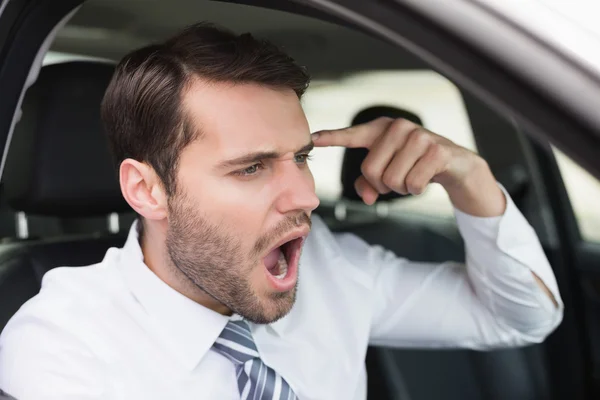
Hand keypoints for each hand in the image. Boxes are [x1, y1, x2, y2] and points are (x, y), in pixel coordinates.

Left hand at [312, 117, 505, 215]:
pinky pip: (412, 184)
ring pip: (391, 180)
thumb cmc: (418, 167)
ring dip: (402, 188)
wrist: (458, 167)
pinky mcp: (436, 150)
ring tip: (414, 176)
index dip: (333, 137)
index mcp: (382, 130)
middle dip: (382, 185)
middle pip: (370, 170)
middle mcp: (398, 127)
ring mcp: (419, 136)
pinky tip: (427, 178)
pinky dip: (416, 190)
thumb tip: (366, 196)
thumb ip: (369, 185)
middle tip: (398, 180)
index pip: (353, 135)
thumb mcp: (390, 175)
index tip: (314, 138)